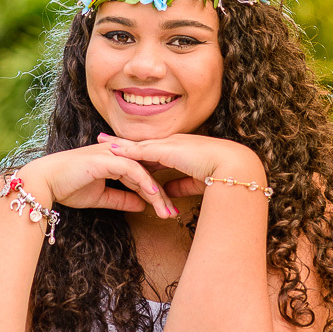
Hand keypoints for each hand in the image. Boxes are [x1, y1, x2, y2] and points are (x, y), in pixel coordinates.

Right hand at [22, 136, 178, 216]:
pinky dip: (143, 181)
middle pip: (147, 173)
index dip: (156, 193)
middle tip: (172, 214)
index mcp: (116, 161)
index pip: (142, 175)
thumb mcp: (101, 197)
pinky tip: (153, 195)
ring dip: (156, 193)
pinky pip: (130, 169)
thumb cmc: (68, 186)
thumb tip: (142, 206)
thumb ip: (121, 199)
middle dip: (161, 195)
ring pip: (142, 171)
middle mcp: (116, 154)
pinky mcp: (105, 159)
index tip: (168, 211)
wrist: (46, 181)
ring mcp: (111, 154)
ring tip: (167, 211)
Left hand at [102, 133, 264, 198]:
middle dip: (121, 142)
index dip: (136, 148)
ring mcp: (169, 145)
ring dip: (118, 143)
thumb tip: (167, 193)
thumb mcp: (196, 181)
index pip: (152, 149)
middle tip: (101, 138)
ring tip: (99, 141)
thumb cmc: (221, 174)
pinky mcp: (167, 150)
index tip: (121, 147)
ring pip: (137, 143)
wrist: (232, 166)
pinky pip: (141, 150)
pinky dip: (125, 150)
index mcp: (180, 150)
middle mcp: (172, 143)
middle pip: (140, 142)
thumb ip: (181, 185)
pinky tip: (111, 150)